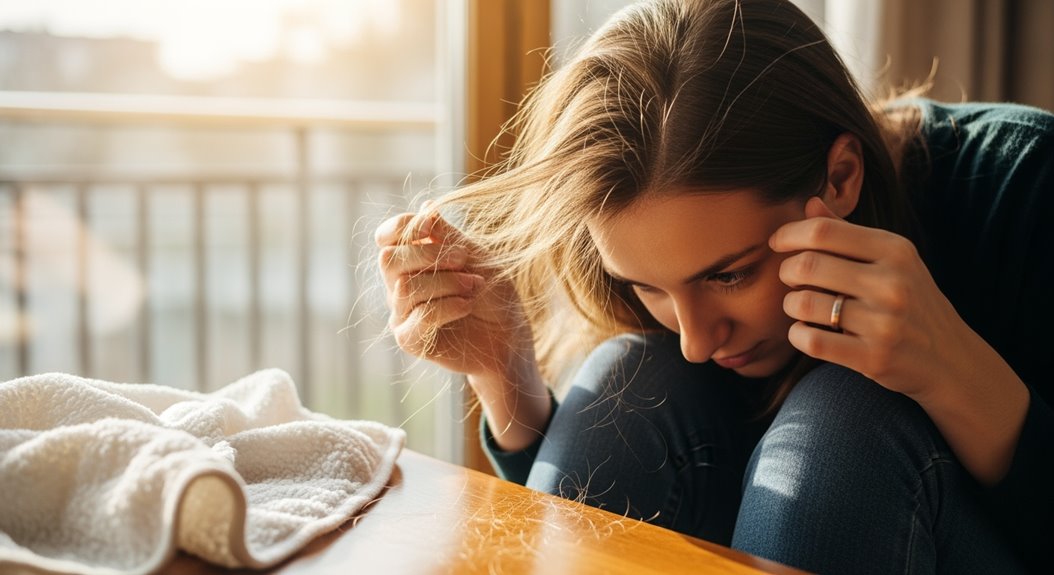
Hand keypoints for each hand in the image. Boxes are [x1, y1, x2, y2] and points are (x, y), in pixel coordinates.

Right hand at [374, 206, 535, 383]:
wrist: (508, 336)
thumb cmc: (493, 294)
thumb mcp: (476, 258)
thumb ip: (448, 237)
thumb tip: (426, 207)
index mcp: (412, 260)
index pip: (386, 238)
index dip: (400, 227)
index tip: (430, 225)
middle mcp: (399, 284)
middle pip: (388, 260)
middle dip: (428, 256)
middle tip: (464, 260)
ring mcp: (401, 313)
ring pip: (406, 287)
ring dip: (447, 283)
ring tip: (475, 286)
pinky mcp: (409, 339)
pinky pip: (419, 316)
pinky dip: (448, 306)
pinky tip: (468, 305)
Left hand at [769, 196, 969, 398]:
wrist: (951, 358)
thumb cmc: (912, 301)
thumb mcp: (892, 260)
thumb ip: (848, 232)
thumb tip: (810, 202)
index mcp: (895, 250)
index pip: (823, 231)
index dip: (789, 234)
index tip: (777, 242)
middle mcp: (892, 283)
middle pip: (807, 265)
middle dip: (786, 271)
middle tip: (789, 279)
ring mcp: (884, 323)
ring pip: (804, 303)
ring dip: (791, 305)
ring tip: (801, 306)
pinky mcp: (873, 358)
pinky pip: (811, 340)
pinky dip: (798, 334)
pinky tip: (806, 331)